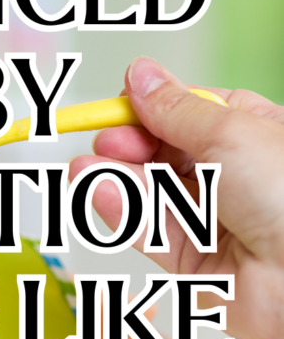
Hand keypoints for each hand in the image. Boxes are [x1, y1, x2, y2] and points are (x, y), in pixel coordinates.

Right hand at [69, 56, 283, 338]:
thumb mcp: (229, 132)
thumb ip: (174, 109)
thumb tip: (141, 76)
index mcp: (254, 134)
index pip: (190, 113)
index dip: (152, 109)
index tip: (120, 104)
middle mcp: (234, 177)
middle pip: (164, 153)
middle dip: (129, 145)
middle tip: (106, 141)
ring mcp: (214, 220)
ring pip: (152, 193)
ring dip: (116, 178)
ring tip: (85, 168)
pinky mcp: (195, 262)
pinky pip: (150, 231)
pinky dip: (122, 211)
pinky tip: (99, 191)